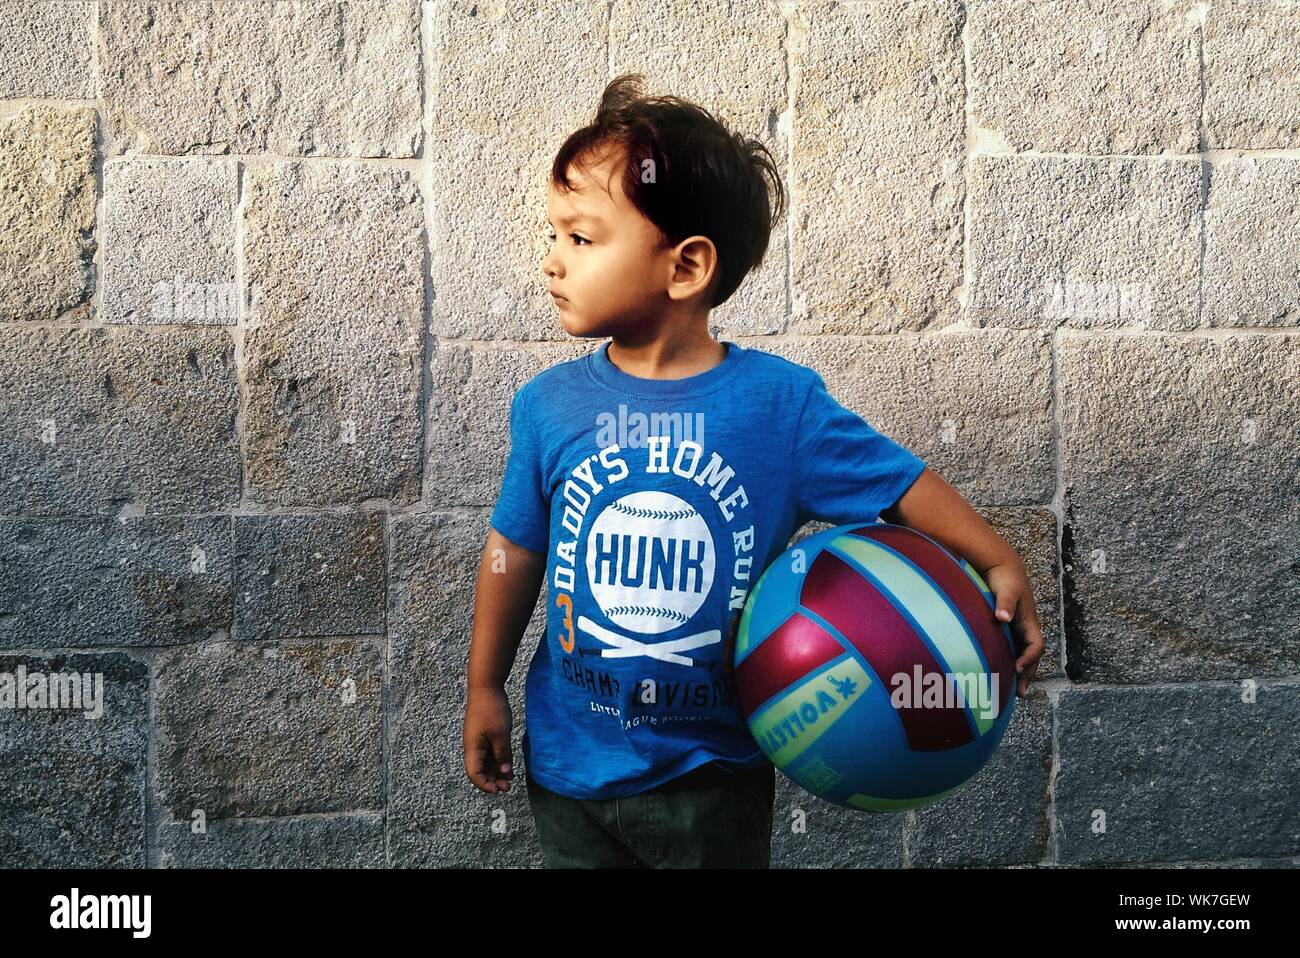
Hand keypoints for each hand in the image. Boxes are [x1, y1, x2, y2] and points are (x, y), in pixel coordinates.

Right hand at [464, 685, 513, 792]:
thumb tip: (505, 773)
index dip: (485, 785)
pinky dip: (498, 762)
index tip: (499, 790)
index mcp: (472, 748)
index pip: (474, 774)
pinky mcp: (484, 736)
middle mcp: (473, 747)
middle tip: (507, 787)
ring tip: (510, 780)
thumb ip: (503, 754)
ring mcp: (478, 742)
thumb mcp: (501, 734)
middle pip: (479, 771)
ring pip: (485, 763)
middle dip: (492, 781)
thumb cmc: (491, 709)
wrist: (486, 687)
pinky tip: (509, 767)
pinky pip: (490, 754)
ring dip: (496, 773)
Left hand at [983, 561, 1044, 697]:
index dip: (1030, 658)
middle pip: (1032, 656)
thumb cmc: (1004, 578)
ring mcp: (1017, 629)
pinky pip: (1011, 649)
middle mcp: (1026, 628)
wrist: (1000, 567)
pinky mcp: (1007, 629)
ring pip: (1023, 654)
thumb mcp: (1006, 589)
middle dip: (1028, 674)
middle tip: (1019, 692)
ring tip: (1013, 690)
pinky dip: (1009, 661)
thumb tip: (1002, 618)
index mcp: (1029, 622)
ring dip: (1020, 672)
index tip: (1018, 668)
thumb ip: (1005, 604)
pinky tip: (999, 671)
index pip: (1036, 645)